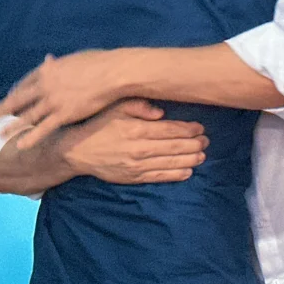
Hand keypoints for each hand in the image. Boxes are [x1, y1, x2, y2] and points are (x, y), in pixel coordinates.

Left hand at [0, 50, 125, 150]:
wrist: (113, 74)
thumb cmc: (101, 62)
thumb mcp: (76, 58)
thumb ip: (60, 63)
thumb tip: (51, 60)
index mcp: (48, 70)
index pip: (26, 81)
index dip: (16, 91)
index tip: (10, 96)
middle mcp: (45, 85)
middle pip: (19, 98)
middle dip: (4, 107)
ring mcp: (53, 101)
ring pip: (27, 115)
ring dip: (11, 125)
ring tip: (0, 134)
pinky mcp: (64, 114)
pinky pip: (44, 128)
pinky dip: (31, 138)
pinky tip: (21, 145)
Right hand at [58, 99, 207, 184]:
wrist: (77, 151)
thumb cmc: (99, 125)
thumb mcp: (115, 107)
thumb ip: (139, 106)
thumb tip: (161, 112)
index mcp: (137, 129)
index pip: (169, 130)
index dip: (188, 129)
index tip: (200, 127)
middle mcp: (139, 148)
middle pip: (174, 147)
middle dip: (193, 144)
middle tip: (206, 141)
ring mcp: (137, 165)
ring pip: (170, 162)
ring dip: (189, 159)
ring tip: (202, 155)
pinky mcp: (133, 177)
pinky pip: (159, 176)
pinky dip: (176, 175)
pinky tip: (188, 172)